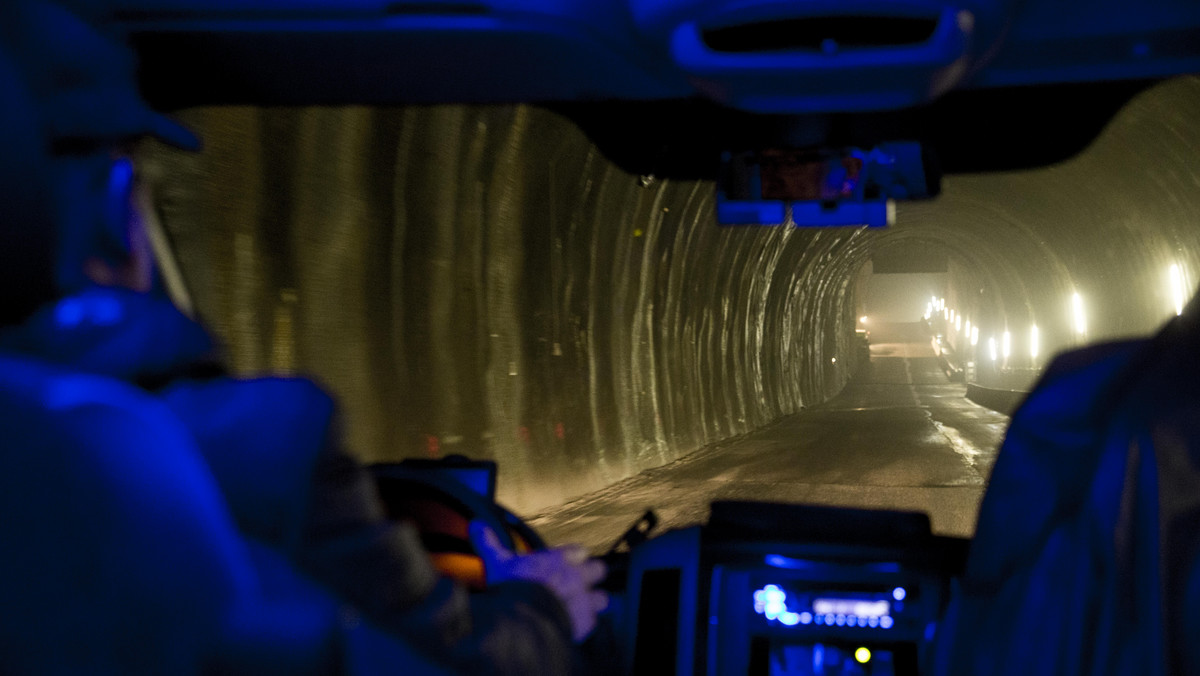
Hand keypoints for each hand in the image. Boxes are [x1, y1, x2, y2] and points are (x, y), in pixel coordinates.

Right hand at [469, 521, 608, 641]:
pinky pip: (594, 621)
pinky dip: (585, 624)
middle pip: (598, 570)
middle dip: (590, 577)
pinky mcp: (586, 623)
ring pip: (602, 597)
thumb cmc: (512, 589)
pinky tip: (574, 626)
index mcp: (558, 559)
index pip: (580, 551)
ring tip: (581, 607)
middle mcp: (576, 576)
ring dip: (593, 601)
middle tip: (576, 584)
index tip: (566, 562)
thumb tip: (476, 525)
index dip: (574, 558)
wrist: (524, 622)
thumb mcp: (497, 563)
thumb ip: (490, 543)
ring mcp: (584, 600)